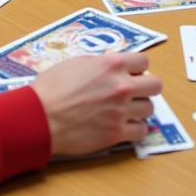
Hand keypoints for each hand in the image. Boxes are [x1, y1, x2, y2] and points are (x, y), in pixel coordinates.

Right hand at [31, 54, 161, 156]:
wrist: (39, 117)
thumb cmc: (51, 88)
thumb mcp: (76, 63)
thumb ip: (100, 64)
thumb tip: (112, 67)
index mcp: (111, 64)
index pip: (144, 61)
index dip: (138, 67)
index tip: (131, 73)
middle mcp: (121, 86)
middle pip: (155, 85)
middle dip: (146, 87)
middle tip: (135, 92)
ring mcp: (121, 111)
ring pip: (149, 108)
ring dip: (139, 109)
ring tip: (126, 110)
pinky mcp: (117, 133)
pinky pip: (141, 130)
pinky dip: (135, 129)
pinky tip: (123, 126)